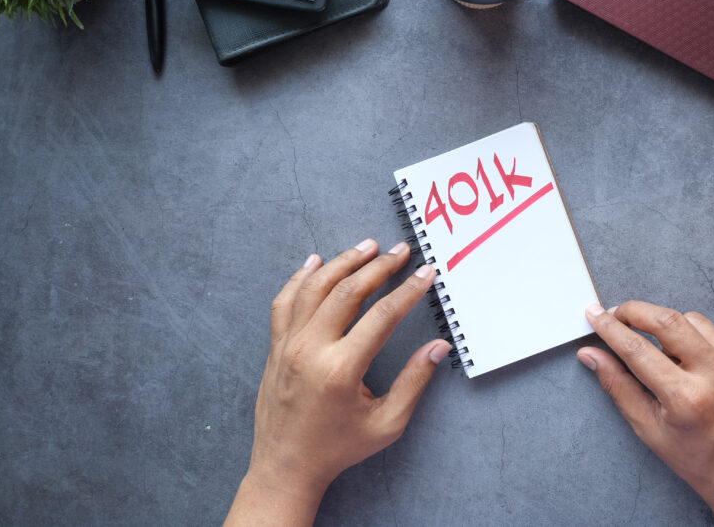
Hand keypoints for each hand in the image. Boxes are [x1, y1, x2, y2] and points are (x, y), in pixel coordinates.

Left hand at [225, 239, 451, 526]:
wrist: (285, 466)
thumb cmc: (339, 448)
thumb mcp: (386, 424)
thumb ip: (414, 382)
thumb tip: (439, 347)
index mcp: (341, 370)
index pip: (382, 316)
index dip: (408, 290)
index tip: (425, 273)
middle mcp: (310, 350)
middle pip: (348, 291)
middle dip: (379, 266)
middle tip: (401, 251)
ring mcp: (288, 345)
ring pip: (315, 288)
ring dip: (342, 262)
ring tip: (367, 247)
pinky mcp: (274, 346)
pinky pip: (285, 301)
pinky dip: (300, 277)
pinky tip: (315, 261)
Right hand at [578, 302, 713, 525]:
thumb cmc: (696, 459)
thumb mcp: (648, 428)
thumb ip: (617, 385)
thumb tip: (590, 354)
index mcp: (686, 399)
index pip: (638, 349)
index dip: (610, 328)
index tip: (595, 314)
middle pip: (668, 320)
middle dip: (636, 310)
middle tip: (617, 313)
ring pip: (693, 321)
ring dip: (667, 325)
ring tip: (658, 346)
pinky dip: (696, 342)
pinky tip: (691, 364)